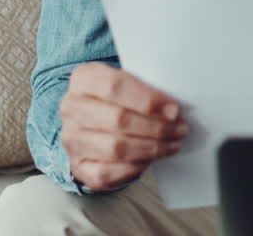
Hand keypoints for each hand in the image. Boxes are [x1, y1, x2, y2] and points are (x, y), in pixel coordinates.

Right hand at [59, 62, 188, 189]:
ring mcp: (71, 138)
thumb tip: (173, 108)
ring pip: (115, 148)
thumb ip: (147, 89)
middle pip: (118, 119)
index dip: (148, 100)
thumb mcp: (129, 81)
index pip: (116, 86)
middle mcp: (72, 108)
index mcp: (84, 78)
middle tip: (180, 129)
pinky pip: (107, 173)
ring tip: (172, 144)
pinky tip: (150, 159)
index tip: (174, 110)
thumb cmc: (118, 98)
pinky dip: (134, 168)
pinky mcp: (77, 166)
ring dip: (151, 148)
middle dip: (157, 127)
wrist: (92, 121)